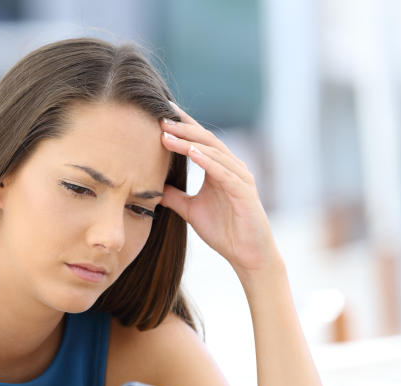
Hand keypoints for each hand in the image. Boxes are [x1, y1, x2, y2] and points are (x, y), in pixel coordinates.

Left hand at [160, 103, 278, 276]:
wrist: (248, 255)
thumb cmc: (224, 232)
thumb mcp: (191, 211)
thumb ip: (175, 197)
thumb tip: (153, 189)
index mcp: (219, 168)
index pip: (199, 141)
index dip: (181, 127)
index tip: (159, 115)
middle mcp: (231, 167)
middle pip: (205, 140)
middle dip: (182, 128)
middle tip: (160, 117)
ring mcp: (239, 177)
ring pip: (213, 152)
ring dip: (189, 142)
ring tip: (167, 134)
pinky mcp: (244, 191)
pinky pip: (224, 172)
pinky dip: (207, 161)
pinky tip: (191, 153)